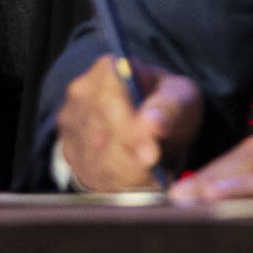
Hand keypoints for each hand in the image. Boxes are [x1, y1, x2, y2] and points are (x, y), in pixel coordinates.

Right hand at [55, 55, 202, 192]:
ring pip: (94, 158)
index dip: (128, 128)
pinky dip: (118, 182)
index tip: (151, 151)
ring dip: (126, 172)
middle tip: (154, 165)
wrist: (155, 123)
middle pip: (99, 132)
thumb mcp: (181, 96)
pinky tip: (139, 178)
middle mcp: (81, 94)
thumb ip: (169, 107)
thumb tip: (153, 124)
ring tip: (153, 172)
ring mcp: (72, 124)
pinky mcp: (71, 153)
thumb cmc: (167, 103)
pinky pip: (91, 174)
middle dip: (129, 154)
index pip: (109, 99)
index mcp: (109, 70)